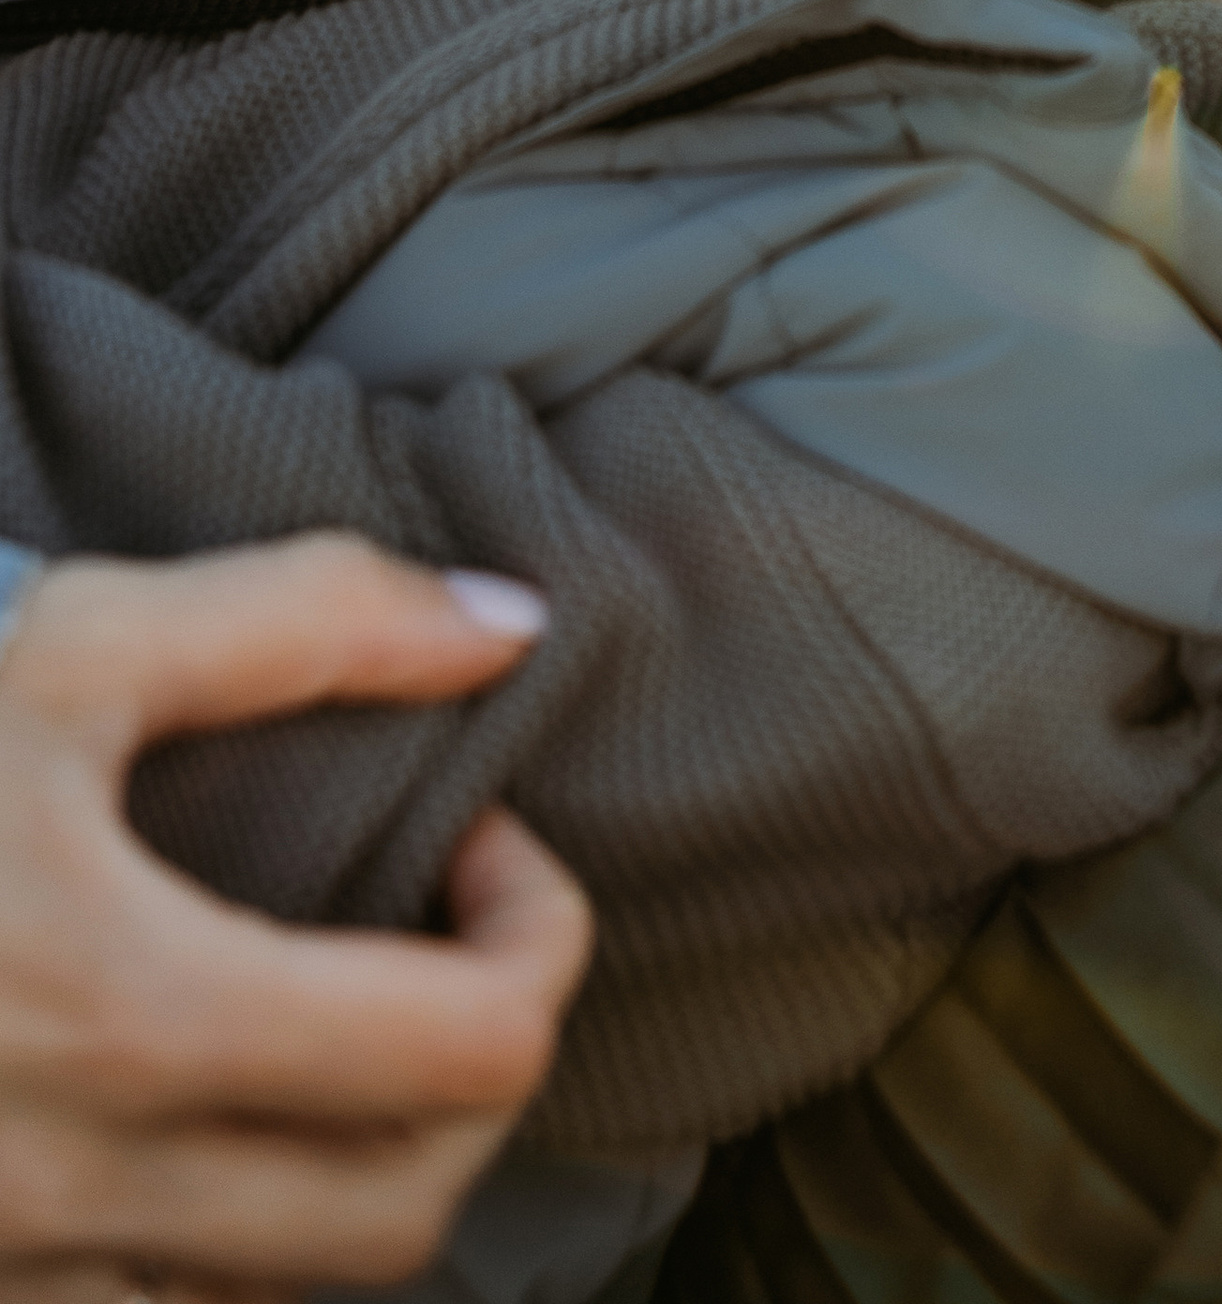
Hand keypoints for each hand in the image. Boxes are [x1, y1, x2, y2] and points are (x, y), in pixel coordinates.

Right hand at [0, 534, 589, 1298]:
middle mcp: (84, 1191)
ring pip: (299, 1292)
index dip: (536, 937)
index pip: (472, 1049)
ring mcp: (20, 1278)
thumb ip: (309, 620)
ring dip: (368, 1161)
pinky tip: (217, 1117)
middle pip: (414, 1204)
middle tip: (440, 937)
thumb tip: (510, 625)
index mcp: (135, 1020)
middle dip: (480, 1063)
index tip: (482, 845)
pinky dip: (238, 1238)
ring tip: (340, 1019)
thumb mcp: (71, 652)